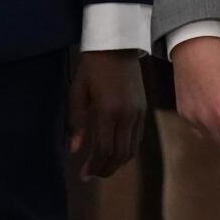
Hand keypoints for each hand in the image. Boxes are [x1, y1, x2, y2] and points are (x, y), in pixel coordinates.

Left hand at [69, 50, 146, 178]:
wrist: (118, 44)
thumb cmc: (92, 66)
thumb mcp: (77, 91)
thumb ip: (76, 122)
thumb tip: (75, 150)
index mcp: (108, 111)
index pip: (104, 150)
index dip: (94, 167)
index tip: (83, 175)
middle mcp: (127, 116)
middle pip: (120, 154)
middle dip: (106, 169)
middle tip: (92, 174)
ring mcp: (138, 113)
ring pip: (132, 149)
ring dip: (117, 162)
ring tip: (103, 166)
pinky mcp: (144, 109)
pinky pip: (138, 137)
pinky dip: (127, 150)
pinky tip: (115, 150)